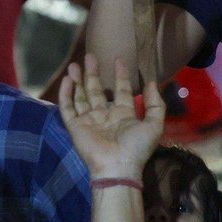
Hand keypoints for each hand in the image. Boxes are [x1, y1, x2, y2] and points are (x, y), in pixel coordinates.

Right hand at [59, 55, 162, 178]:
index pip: (120, 90)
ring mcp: (88, 120)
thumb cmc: (137, 147)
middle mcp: (104, 115)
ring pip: (80, 96)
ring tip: (74, 64)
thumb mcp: (154, 124)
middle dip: (93, 73)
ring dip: (78, 80)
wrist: (117, 166)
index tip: (119, 59)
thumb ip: (155, 104)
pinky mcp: (75, 126)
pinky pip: (68, 107)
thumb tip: (151, 82)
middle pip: (96, 90)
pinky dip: (66, 94)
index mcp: (123, 114)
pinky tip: (67, 80)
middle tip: (90, 56)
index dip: (120, 75)